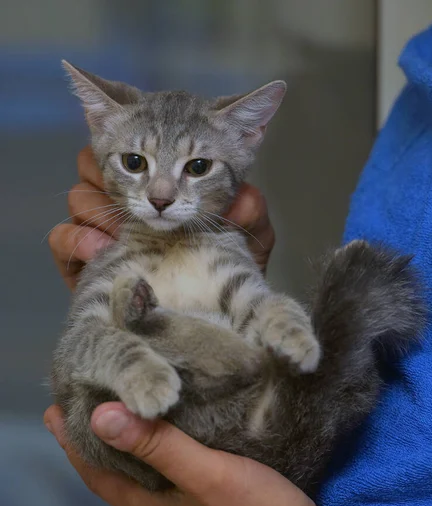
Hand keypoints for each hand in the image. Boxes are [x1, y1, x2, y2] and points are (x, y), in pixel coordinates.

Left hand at [44, 402, 332, 505]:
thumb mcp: (207, 473)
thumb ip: (157, 446)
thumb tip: (101, 417)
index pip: (98, 476)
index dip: (73, 445)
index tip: (55, 412)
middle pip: (115, 486)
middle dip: (93, 452)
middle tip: (78, 418)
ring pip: (140, 494)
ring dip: (123, 464)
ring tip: (117, 435)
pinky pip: (164, 501)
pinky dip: (152, 476)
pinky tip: (167, 465)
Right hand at [49, 147, 274, 288]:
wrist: (210, 315)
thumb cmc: (227, 271)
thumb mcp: (247, 239)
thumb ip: (250, 213)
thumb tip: (246, 198)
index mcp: (159, 181)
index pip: (134, 145)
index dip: (136, 145)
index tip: (154, 162)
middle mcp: (128, 200)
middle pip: (94, 162)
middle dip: (111, 173)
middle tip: (134, 195)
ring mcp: (103, 228)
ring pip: (78, 196)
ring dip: (97, 209)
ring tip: (124, 233)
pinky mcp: (85, 260)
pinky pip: (63, 238)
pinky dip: (78, 239)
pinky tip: (103, 251)